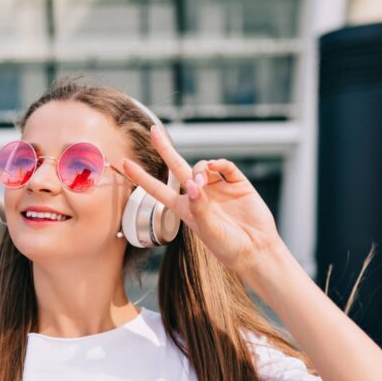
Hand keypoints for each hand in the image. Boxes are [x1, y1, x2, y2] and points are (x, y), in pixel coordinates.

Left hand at [121, 125, 289, 277]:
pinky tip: (215, 168)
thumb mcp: (208, 230)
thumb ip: (199, 207)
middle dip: (165, 148)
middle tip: (154, 130)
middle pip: (176, 167)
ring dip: (198, 169)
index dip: (141, 177)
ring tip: (202, 182)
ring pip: (201, 166)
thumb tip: (192, 184)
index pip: (158, 189)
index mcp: (185, 209)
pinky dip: (219, 163)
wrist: (256, 250)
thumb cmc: (228, 247)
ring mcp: (217, 188)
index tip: (125, 163)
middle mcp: (199, 195)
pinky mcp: (237, 184)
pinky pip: (225, 166)